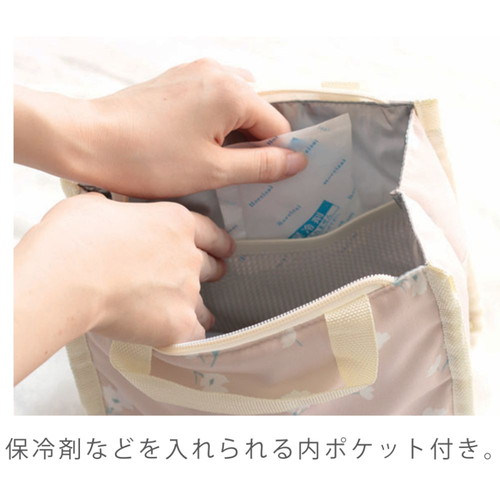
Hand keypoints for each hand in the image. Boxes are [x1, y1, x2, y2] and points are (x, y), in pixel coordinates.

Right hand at [14, 192, 233, 382]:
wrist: (67, 277)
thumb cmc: (75, 237)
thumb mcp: (96, 206)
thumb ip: (116, 213)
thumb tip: (110, 218)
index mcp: (175, 222)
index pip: (210, 233)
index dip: (219, 243)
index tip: (225, 249)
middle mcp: (188, 256)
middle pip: (211, 266)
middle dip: (211, 271)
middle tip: (209, 276)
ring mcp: (186, 291)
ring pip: (203, 304)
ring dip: (199, 308)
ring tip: (192, 315)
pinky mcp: (178, 324)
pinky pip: (195, 334)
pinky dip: (189, 337)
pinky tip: (181, 338)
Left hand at [15, 59, 307, 197]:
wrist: (89, 140)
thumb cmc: (149, 159)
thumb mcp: (214, 171)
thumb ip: (262, 165)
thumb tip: (298, 161)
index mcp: (232, 92)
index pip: (277, 126)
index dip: (273, 155)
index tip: (258, 178)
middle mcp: (217, 72)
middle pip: (257, 113)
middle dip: (251, 143)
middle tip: (229, 173)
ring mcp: (194, 71)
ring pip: (234, 106)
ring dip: (231, 133)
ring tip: (209, 160)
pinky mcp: (176, 79)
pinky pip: (211, 99)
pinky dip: (213, 122)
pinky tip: (192, 144)